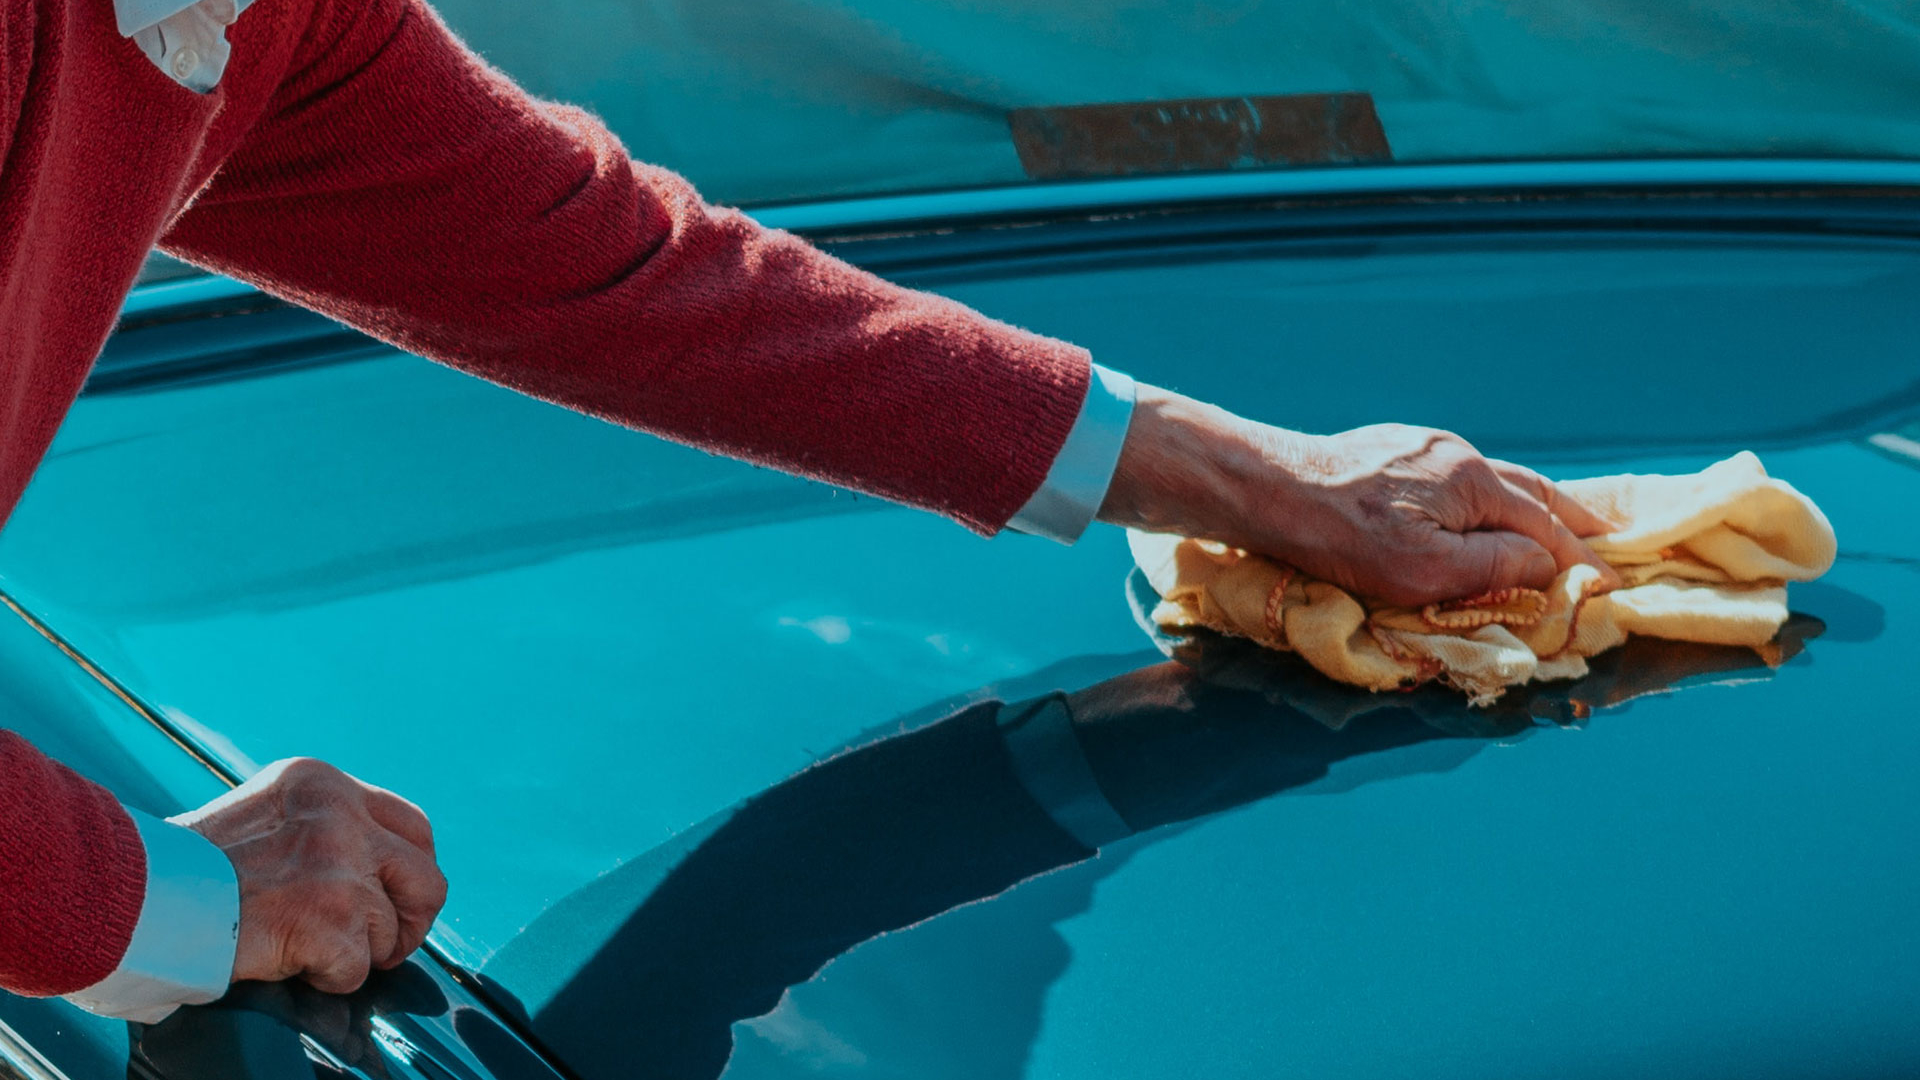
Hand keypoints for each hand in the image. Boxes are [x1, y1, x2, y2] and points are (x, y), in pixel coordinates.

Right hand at [171, 759, 447, 994]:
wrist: (130, 897)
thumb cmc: (184, 870)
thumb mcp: (265, 815)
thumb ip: (321, 827)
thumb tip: (379, 870)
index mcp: (322, 782)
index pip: (412, 824)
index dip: (412, 871)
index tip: (396, 899)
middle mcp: (340, 814)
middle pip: (426, 876)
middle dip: (411, 920)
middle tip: (384, 945)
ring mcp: (339, 864)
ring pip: (390, 929)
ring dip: (354, 952)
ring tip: (302, 946)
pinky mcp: (329, 917)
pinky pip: (357, 969)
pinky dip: (327, 978)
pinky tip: (286, 960)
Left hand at [1098, 385, 1619, 605]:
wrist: (1268, 490)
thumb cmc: (1343, 537)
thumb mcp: (1427, 570)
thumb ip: (1495, 569)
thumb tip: (1550, 566)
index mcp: (1474, 480)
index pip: (1545, 526)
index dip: (1581, 560)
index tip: (1612, 586)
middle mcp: (1455, 454)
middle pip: (1532, 491)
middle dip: (1573, 519)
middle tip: (1610, 539)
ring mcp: (1421, 449)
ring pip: (1495, 481)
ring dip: (1532, 506)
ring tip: (1559, 525)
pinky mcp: (1390, 454)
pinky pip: (1459, 480)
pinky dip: (1489, 500)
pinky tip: (1483, 511)